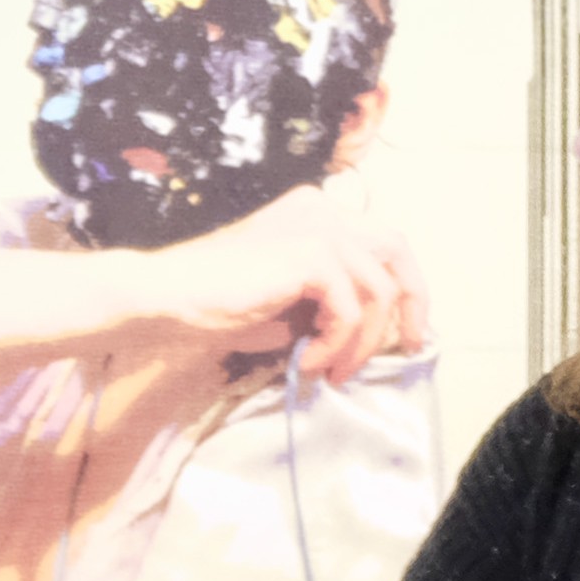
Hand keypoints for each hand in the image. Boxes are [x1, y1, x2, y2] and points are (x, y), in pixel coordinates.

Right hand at [153, 186, 429, 383]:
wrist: (168, 298)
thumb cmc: (217, 307)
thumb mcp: (290, 305)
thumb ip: (329, 305)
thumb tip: (373, 332)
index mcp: (315, 214)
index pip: (381, 244)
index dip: (403, 288)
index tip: (403, 334)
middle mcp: (323, 209)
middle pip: (396, 250)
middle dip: (411, 302)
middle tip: (407, 347)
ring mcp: (318, 226)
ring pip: (377, 289)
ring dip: (361, 342)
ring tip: (331, 371)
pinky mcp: (311, 253)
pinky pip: (350, 308)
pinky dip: (336, 344)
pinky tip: (308, 361)